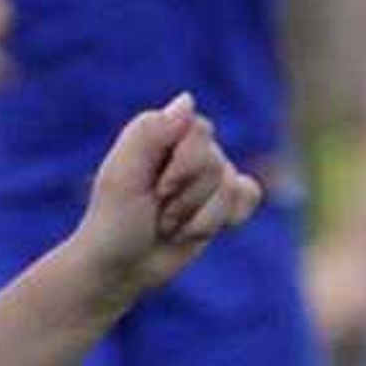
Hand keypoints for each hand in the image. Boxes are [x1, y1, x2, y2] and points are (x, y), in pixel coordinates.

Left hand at [74, 96, 263, 303]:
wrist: (122, 265)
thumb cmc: (115, 220)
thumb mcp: (122, 176)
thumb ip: (149, 134)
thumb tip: (188, 100)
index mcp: (163, 131)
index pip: (200, 132)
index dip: (183, 168)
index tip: (156, 190)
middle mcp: (190, 146)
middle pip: (216, 164)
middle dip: (186, 199)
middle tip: (158, 212)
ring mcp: (209, 173)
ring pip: (232, 188)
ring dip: (198, 219)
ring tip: (169, 225)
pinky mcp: (224, 200)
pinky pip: (249, 195)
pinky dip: (226, 218)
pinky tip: (198, 228)